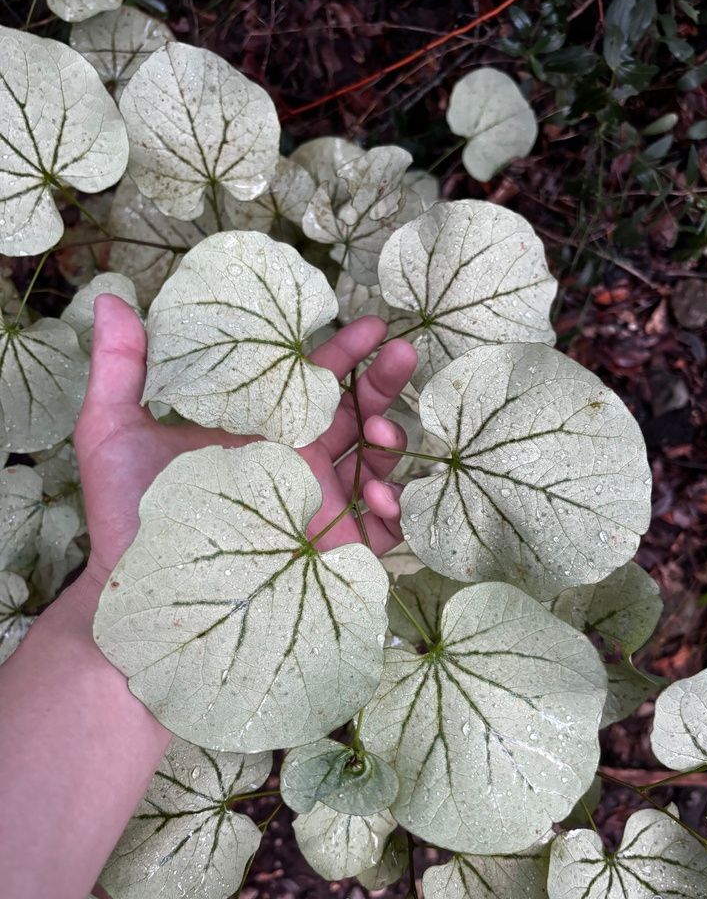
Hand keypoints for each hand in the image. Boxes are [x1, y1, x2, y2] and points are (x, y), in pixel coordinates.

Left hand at [74, 295, 417, 586]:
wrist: (141, 599)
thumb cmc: (127, 516)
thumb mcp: (113, 433)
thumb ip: (120, 368)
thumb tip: (109, 299)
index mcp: (259, 430)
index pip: (310, 382)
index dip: (343, 351)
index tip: (371, 326)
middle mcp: (295, 464)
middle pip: (355, 413)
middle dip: (384, 382)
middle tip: (404, 353)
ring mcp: (316, 507)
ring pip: (374, 463)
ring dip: (390, 441)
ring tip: (385, 432)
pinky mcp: (329, 554)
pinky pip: (379, 530)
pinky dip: (391, 510)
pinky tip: (379, 496)